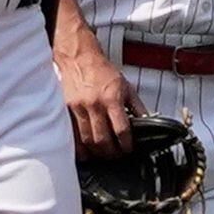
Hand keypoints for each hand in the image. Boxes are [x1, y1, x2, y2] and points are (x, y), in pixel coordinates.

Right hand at [56, 39, 131, 157]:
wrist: (79, 58)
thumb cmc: (102, 71)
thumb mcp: (126, 86)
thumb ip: (137, 106)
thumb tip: (147, 122)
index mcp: (111, 98)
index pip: (121, 130)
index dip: (126, 144)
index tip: (128, 149)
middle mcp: (94, 105)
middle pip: (103, 139)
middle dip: (112, 153)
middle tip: (116, 155)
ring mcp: (78, 109)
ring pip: (87, 140)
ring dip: (96, 152)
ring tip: (103, 154)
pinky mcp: (66, 110)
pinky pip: (71, 135)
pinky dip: (79, 147)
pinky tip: (85, 151)